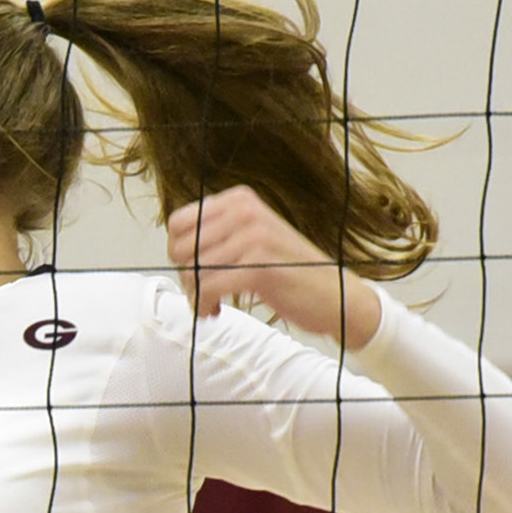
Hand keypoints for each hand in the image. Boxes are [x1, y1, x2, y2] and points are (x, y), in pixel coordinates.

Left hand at [166, 185, 382, 350]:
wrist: (337, 296)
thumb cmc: (289, 271)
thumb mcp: (252, 238)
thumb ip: (217, 234)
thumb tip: (173, 248)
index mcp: (240, 200)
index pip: (178, 223)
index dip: (178, 252)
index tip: (192, 270)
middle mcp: (246, 212)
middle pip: (181, 249)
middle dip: (186, 276)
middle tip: (202, 292)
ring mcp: (254, 238)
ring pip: (193, 271)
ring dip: (196, 295)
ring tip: (212, 304)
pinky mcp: (259, 267)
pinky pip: (208, 287)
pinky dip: (205, 304)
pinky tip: (216, 311)